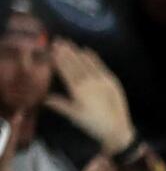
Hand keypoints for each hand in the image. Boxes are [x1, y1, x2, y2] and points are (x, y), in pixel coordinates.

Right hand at [44, 40, 135, 155]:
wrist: (117, 129)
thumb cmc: (92, 124)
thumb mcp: (74, 115)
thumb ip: (60, 104)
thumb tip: (44, 98)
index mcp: (77, 90)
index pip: (65, 70)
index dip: (58, 59)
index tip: (52, 50)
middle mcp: (88, 82)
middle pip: (75, 64)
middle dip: (66, 51)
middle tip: (58, 40)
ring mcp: (101, 80)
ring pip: (86, 63)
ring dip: (77, 52)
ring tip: (69, 42)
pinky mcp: (112, 82)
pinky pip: (100, 66)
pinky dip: (93, 58)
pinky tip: (86, 50)